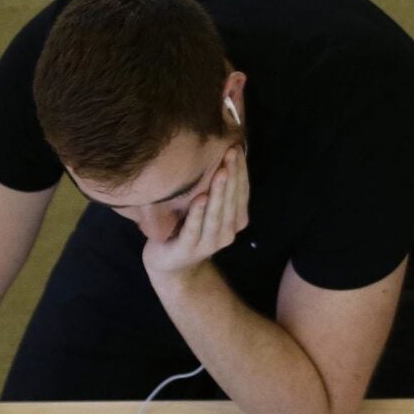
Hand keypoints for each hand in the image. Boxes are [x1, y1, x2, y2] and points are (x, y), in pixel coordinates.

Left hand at [141, 145, 249, 288]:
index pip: (242, 192)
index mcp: (235, 221)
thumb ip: (216, 192)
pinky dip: (198, 214)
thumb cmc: (187, 229)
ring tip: (222, 172)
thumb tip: (221, 157)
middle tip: (231, 152)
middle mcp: (227, 232)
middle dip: (233, 176)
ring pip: (217, 214)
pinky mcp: (188, 248)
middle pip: (232, 200)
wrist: (171, 265)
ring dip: (220, 192)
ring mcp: (209, 242)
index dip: (241, 171)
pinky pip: (194, 228)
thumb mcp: (207, 211)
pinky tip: (200, 199)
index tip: (236, 147)